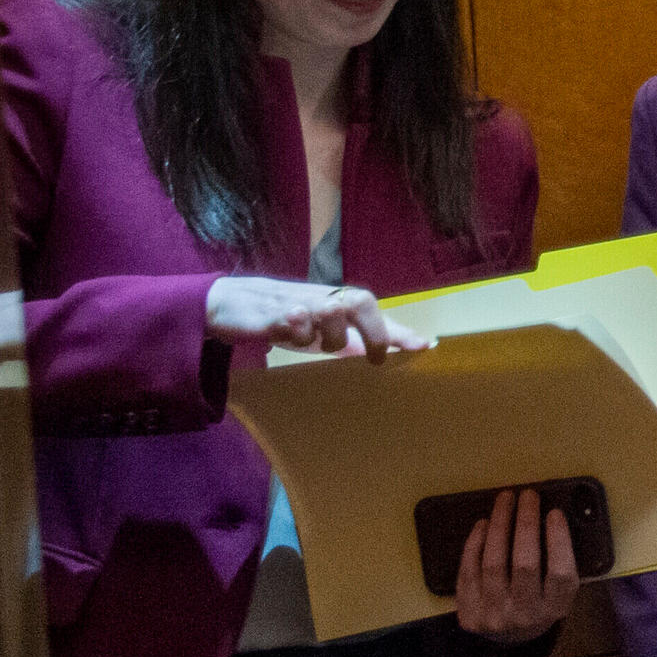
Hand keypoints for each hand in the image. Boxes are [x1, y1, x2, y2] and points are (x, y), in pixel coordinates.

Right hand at [204, 274, 430, 362]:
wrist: (232, 304)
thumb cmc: (287, 318)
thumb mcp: (326, 333)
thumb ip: (359, 339)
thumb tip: (394, 349)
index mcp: (339, 303)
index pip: (376, 313)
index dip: (399, 330)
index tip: (424, 345)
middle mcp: (324, 298)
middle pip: (361, 302)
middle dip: (372, 331)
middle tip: (372, 358)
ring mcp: (301, 302)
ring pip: (332, 313)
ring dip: (327, 337)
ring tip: (309, 341)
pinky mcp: (274, 311)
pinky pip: (294, 319)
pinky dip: (297, 327)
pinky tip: (287, 328)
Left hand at [451, 487, 578, 649]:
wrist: (509, 640)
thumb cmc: (540, 603)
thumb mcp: (560, 592)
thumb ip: (560, 561)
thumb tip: (552, 515)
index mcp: (555, 609)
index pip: (560, 574)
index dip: (558, 541)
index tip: (555, 512)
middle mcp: (525, 615)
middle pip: (525, 564)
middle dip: (526, 524)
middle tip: (528, 496)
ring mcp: (494, 615)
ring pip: (493, 563)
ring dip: (499, 525)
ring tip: (505, 501)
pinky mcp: (469, 613)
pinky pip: (468, 572)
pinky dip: (475, 543)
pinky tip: (483, 524)